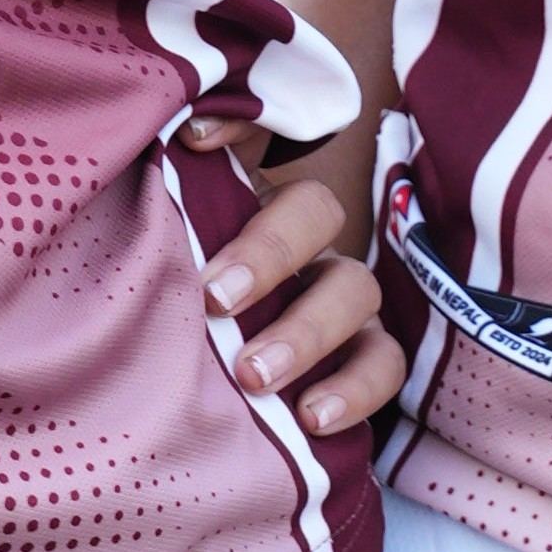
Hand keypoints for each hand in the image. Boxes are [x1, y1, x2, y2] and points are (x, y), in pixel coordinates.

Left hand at [181, 120, 402, 442]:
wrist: (199, 407)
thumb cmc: (182, 320)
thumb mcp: (167, 263)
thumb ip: (169, 212)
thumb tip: (180, 141)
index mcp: (254, 208)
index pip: (251, 139)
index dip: (240, 133)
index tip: (192, 143)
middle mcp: (307, 245)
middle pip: (317, 213)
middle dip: (268, 254)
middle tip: (215, 301)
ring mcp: (346, 303)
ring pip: (357, 290)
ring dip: (307, 332)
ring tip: (254, 377)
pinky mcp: (368, 361)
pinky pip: (384, 367)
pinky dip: (354, 391)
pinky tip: (311, 418)